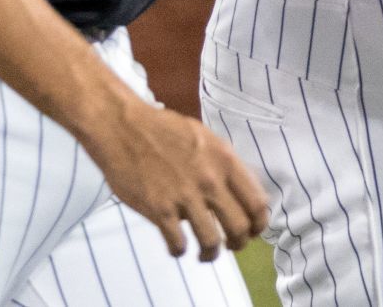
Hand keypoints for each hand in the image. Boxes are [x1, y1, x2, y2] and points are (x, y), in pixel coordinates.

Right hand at [82, 99, 269, 260]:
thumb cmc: (163, 129)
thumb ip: (222, 164)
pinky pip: (178, 244)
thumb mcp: (204, 137)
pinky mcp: (160, 210)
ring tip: (206, 254)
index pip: (257, 202)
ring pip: (211, 242)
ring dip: (211, 254)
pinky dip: (179, 250)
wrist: (123, 127)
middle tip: (233, 246)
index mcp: (224, 160)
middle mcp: (210, 180)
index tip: (253, 231)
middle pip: (240, 227)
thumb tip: (237, 190)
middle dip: (239, 243)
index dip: (259, 223)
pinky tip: (177, 246)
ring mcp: (185, 197)